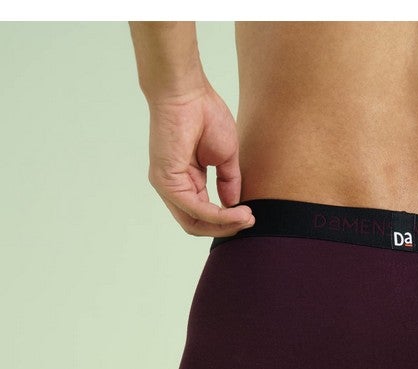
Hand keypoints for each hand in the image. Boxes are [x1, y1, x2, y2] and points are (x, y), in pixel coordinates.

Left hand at [145, 82, 254, 236]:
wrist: (186, 91)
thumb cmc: (203, 114)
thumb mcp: (225, 157)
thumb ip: (228, 182)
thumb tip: (235, 206)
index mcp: (186, 181)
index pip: (204, 214)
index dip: (228, 220)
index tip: (250, 215)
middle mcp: (174, 187)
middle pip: (197, 224)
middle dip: (225, 228)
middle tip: (249, 221)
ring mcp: (167, 186)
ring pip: (194, 222)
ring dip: (224, 225)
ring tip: (246, 218)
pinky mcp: (166, 181)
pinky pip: (194, 208)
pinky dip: (217, 214)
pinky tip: (236, 211)